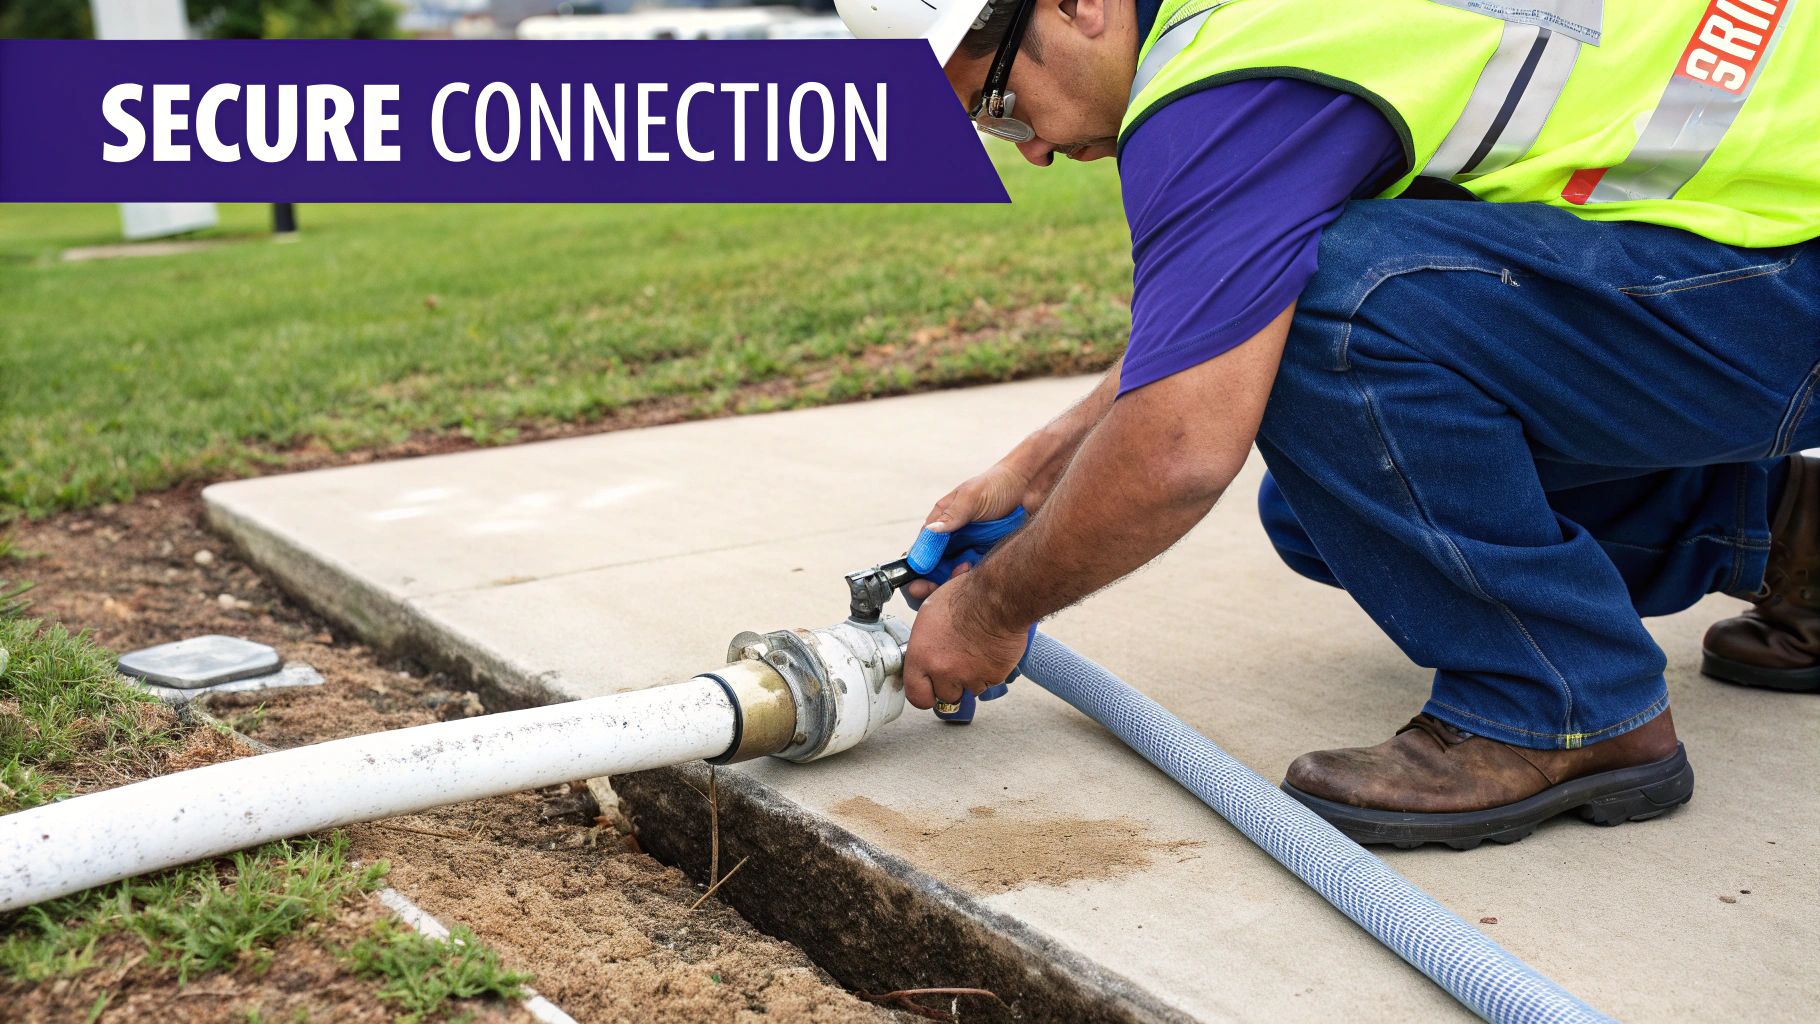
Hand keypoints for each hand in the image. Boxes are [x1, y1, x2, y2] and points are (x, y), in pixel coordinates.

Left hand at [901, 566, 1028, 709]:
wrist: (997, 600)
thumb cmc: (966, 598)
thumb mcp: (935, 600)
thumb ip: (922, 603)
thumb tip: (915, 588)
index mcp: (922, 657)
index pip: (916, 694)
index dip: (924, 694)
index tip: (929, 689)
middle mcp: (943, 671)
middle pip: (945, 695)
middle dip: (951, 684)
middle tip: (956, 665)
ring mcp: (969, 677)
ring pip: (970, 690)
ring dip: (972, 678)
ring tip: (975, 654)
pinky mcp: (992, 677)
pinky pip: (989, 682)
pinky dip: (990, 671)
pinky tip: (990, 652)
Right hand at [906, 457, 1049, 602]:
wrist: (1031, 487)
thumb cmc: (998, 484)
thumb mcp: (972, 496)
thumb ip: (952, 515)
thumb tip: (931, 531)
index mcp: (941, 521)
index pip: (922, 548)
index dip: (918, 568)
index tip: (920, 581)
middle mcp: (952, 537)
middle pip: (935, 567)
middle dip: (933, 580)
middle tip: (940, 585)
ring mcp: (969, 548)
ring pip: (953, 574)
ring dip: (953, 580)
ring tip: (965, 571)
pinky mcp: (986, 557)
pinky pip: (974, 574)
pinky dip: (972, 580)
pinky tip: (977, 575)